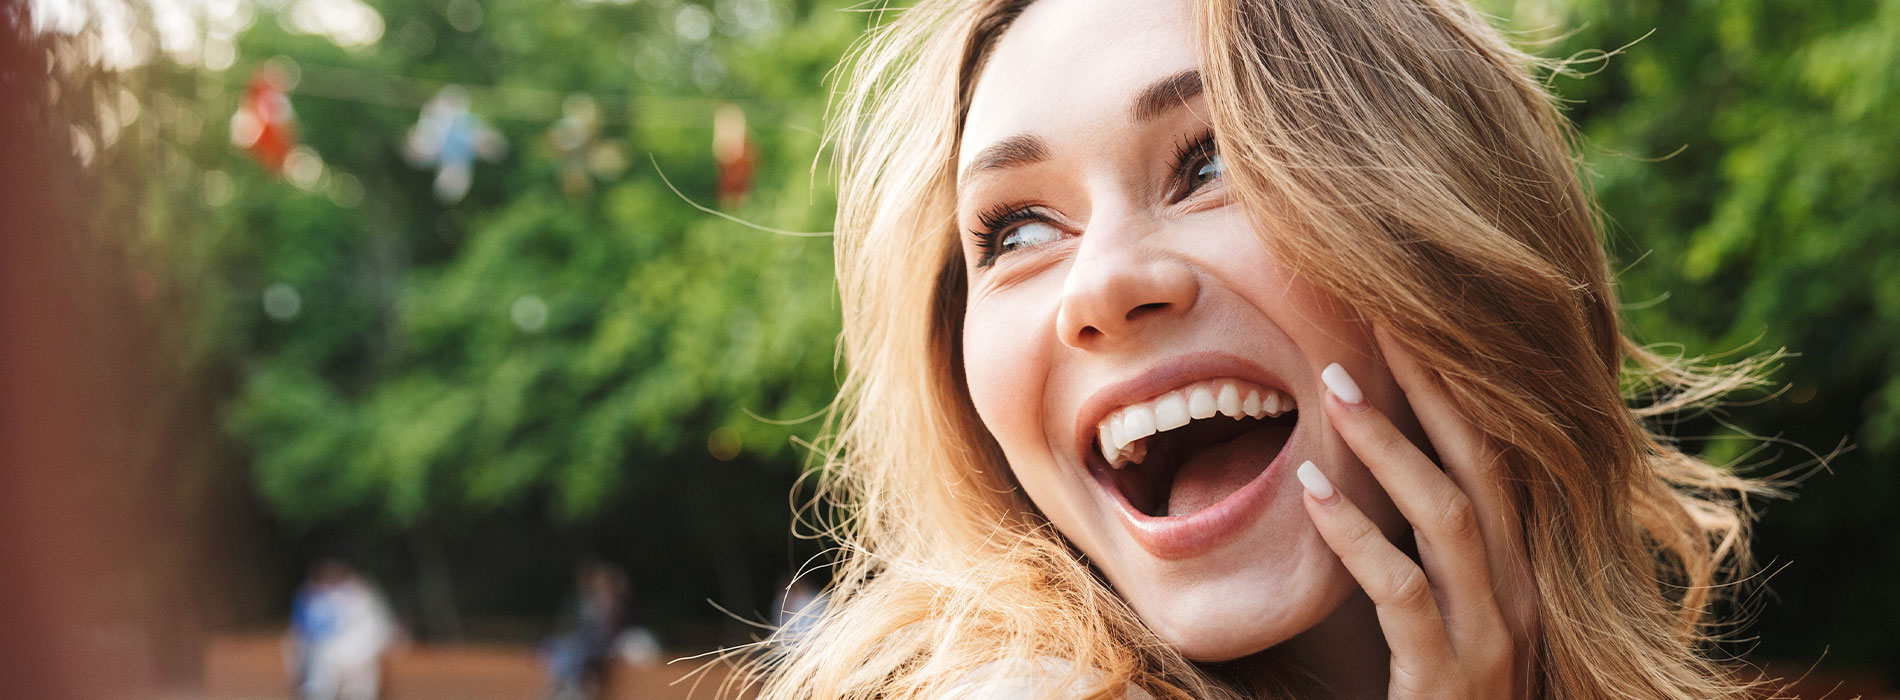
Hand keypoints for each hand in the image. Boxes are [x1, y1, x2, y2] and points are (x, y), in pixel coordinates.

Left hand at [1296, 328, 1538, 698]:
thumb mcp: (1444, 617)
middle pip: (1486, 465)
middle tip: (1381, 314)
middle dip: (1436, 385)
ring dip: (1390, 445)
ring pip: (1450, 516)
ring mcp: (1494, 636)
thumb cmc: (1439, 698)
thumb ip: (1427, 553)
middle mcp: (1521, 592)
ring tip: (1331, 387)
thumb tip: (1370, 472)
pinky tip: (1312, 495)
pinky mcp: (1451, 677)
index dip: (1460, 386)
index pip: (1498, 458)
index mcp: (1518, 568)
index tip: (1413, 318)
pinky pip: (1405, 591)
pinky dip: (1357, 536)